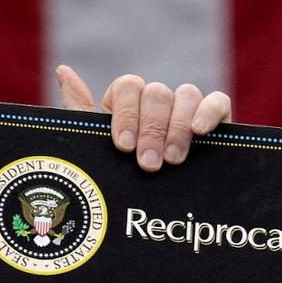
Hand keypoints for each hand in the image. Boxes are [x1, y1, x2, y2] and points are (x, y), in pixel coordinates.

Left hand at [56, 65, 231, 171]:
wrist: (158, 212)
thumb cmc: (122, 179)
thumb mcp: (97, 150)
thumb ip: (80, 111)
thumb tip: (63, 70)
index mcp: (128, 105)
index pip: (128, 86)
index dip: (126, 114)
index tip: (124, 146)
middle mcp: (158, 103)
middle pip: (157, 93)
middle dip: (151, 130)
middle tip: (148, 164)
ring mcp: (188, 109)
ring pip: (186, 94)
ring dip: (177, 128)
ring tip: (172, 160)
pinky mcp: (216, 120)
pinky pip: (218, 101)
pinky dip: (209, 111)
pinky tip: (199, 131)